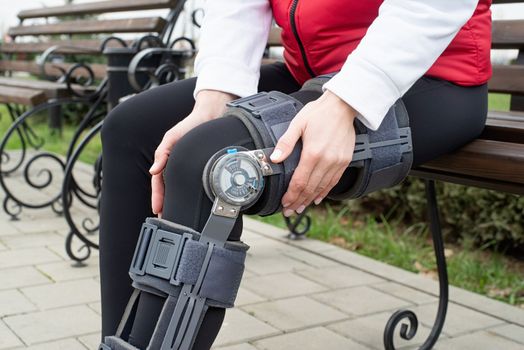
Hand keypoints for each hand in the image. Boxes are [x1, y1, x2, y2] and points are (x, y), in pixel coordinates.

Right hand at [149, 90, 236, 215]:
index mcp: (168, 160)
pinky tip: (191, 203)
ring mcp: (188, 167)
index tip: (157, 210)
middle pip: (168, 188)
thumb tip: (153, 171)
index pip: (159, 182)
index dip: (158, 197)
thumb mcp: (173, 137)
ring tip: (177, 215)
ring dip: (176, 201)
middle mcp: (177, 165)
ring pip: (179, 188)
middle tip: (165, 219)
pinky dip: (189, 195)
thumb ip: (162, 153)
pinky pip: (192, 184)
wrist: (211, 116)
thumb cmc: (190, 125)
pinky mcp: (201, 168)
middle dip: (165, 203)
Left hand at [270, 90, 357, 216]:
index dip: (291, 195)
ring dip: (310, 199)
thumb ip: (286, 143)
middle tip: (289, 211)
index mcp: (313, 153)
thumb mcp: (298, 124)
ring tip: (300, 208)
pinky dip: (324, 192)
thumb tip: (274, 159)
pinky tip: (317, 198)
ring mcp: (338, 162)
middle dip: (298, 201)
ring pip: (322, 188)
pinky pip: (333, 182)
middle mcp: (327, 160)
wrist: (343, 106)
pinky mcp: (345, 161)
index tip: (284, 203)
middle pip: (310, 188)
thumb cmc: (319, 113)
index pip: (300, 181)